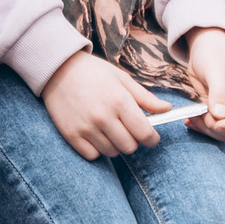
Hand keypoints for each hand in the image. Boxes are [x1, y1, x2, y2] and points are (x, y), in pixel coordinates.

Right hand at [39, 52, 165, 160]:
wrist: (56, 68)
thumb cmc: (92, 71)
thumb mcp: (121, 78)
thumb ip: (145, 97)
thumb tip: (167, 108)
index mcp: (120, 101)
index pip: (145, 134)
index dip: (152, 138)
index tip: (151, 136)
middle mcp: (103, 117)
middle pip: (130, 147)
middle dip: (134, 141)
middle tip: (127, 129)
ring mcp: (86, 128)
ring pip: (112, 152)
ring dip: (115, 144)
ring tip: (109, 128)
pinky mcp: (71, 135)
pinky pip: (93, 155)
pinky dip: (97, 149)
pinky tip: (95, 134)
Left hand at [182, 27, 224, 138]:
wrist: (204, 47)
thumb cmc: (214, 53)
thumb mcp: (215, 69)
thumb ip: (220, 91)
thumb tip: (221, 115)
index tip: (219, 125)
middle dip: (216, 127)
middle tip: (200, 117)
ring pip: (220, 131)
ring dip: (205, 128)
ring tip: (192, 116)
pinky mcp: (214, 110)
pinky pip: (209, 125)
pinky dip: (199, 125)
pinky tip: (190, 119)